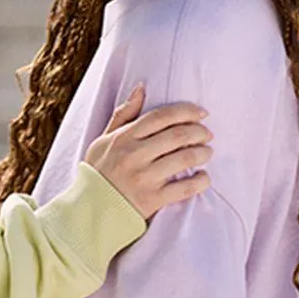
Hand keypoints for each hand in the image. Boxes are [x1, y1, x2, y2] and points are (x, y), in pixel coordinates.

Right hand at [83, 84, 211, 220]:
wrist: (91, 209)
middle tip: (207, 134)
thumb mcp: (104, 139)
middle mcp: (135, 155)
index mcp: (124, 137)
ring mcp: (145, 177)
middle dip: (200, 131)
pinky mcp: (153, 199)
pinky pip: (186, 188)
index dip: (186, 111)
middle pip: (178, 135)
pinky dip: (201, 181)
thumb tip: (141, 88)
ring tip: (207, 152)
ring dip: (203, 153)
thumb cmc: (100, 171)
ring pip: (185, 158)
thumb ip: (123, 115)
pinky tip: (204, 177)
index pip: (161, 116)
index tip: (202, 113)